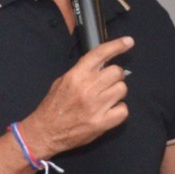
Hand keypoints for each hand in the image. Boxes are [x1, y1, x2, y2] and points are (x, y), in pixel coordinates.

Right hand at [18, 36, 134, 156]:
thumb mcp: (62, 81)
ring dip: (116, 93)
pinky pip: (123, 110)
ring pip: (122, 89)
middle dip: (115, 76)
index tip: (128, 42)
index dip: (117, 45)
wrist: (45, 132)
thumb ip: (82, 71)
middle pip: (117, 72)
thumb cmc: (53, 107)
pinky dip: (118, 110)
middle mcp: (87, 89)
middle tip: (107, 83)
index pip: (100, 54)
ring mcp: (96, 106)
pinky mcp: (102, 123)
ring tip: (105, 99)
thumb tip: (102, 63)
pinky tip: (108, 111)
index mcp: (76, 76)